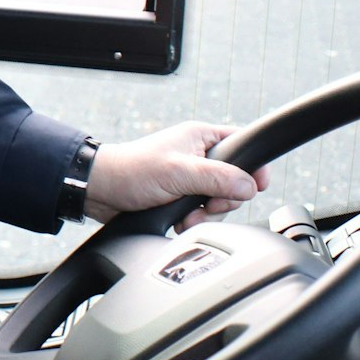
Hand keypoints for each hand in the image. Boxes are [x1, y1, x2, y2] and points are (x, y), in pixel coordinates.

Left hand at [84, 122, 269, 230]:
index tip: (258, 186)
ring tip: (187, 216)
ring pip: (219, 200)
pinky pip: (202, 211)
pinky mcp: (180, 196)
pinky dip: (194, 220)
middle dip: (223, 200)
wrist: (102, 191)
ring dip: (206, 213)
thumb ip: (217, 178)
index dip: (254, 166)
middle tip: (207, 205)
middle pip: (235, 180)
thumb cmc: (133, 171)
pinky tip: (180, 221)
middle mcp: (198, 156)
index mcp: (201, 137)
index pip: (242, 144)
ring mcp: (190, 177)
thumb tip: (250, 187)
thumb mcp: (180, 172)